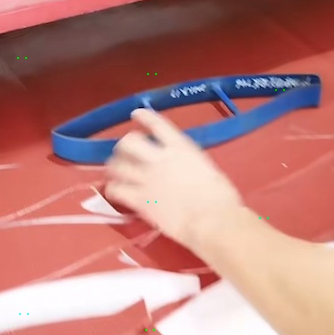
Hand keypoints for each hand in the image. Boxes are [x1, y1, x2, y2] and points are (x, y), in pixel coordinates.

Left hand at [104, 108, 243, 245]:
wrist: (212, 220)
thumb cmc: (220, 196)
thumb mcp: (206, 167)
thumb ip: (189, 161)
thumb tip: (183, 165)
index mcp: (180, 147)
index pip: (157, 124)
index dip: (144, 117)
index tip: (136, 114)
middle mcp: (159, 159)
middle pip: (129, 142)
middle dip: (124, 145)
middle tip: (124, 152)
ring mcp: (147, 180)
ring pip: (118, 166)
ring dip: (114, 166)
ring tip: (114, 170)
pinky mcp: (140, 201)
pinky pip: (117, 190)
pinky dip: (113, 188)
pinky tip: (114, 190)